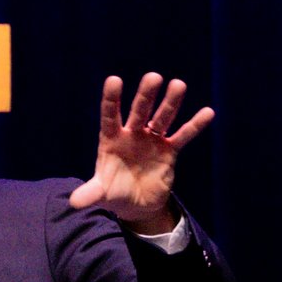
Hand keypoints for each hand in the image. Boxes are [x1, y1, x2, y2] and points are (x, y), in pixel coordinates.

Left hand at [68, 72, 214, 233]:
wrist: (136, 205)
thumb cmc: (113, 193)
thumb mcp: (101, 194)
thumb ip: (90, 194)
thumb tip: (73, 202)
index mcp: (111, 140)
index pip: (110, 116)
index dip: (111, 99)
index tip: (114, 80)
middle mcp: (132, 135)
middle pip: (139, 111)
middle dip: (145, 95)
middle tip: (153, 77)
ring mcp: (152, 140)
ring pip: (162, 118)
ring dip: (170, 103)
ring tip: (178, 84)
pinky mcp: (169, 151)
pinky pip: (183, 136)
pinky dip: (194, 125)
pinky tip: (208, 113)